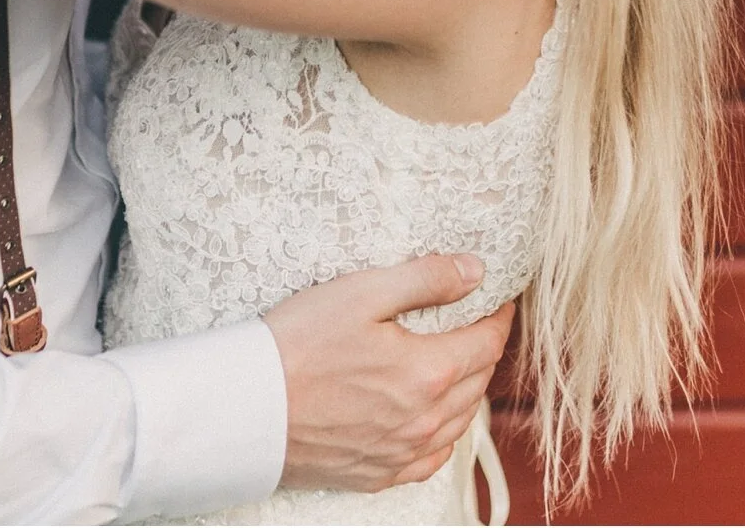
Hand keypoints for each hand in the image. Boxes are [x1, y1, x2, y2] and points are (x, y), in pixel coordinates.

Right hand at [263, 254, 514, 492]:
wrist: (246, 409)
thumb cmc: (297, 344)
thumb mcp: (361, 292)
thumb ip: (425, 279)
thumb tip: (475, 271)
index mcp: (428, 372)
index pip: (487, 343)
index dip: (498, 318)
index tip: (499, 300)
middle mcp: (424, 420)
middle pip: (477, 382)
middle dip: (484, 350)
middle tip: (478, 325)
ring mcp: (401, 452)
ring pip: (459, 422)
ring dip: (468, 391)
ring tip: (461, 366)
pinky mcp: (376, 473)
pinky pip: (431, 460)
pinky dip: (443, 436)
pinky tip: (435, 423)